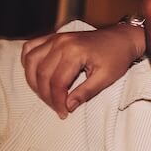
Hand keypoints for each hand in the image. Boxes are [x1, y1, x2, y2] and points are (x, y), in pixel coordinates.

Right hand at [21, 23, 145, 117]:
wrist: (122, 39)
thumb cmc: (117, 57)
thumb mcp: (106, 78)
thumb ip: (86, 92)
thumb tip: (68, 106)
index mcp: (74, 52)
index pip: (57, 82)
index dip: (57, 101)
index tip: (63, 113)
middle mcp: (60, 43)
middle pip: (42, 73)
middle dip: (46, 95)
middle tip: (56, 108)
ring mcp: (55, 38)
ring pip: (31, 60)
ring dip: (33, 80)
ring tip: (45, 95)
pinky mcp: (53, 37)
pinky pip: (31, 47)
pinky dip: (28, 61)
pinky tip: (35, 74)